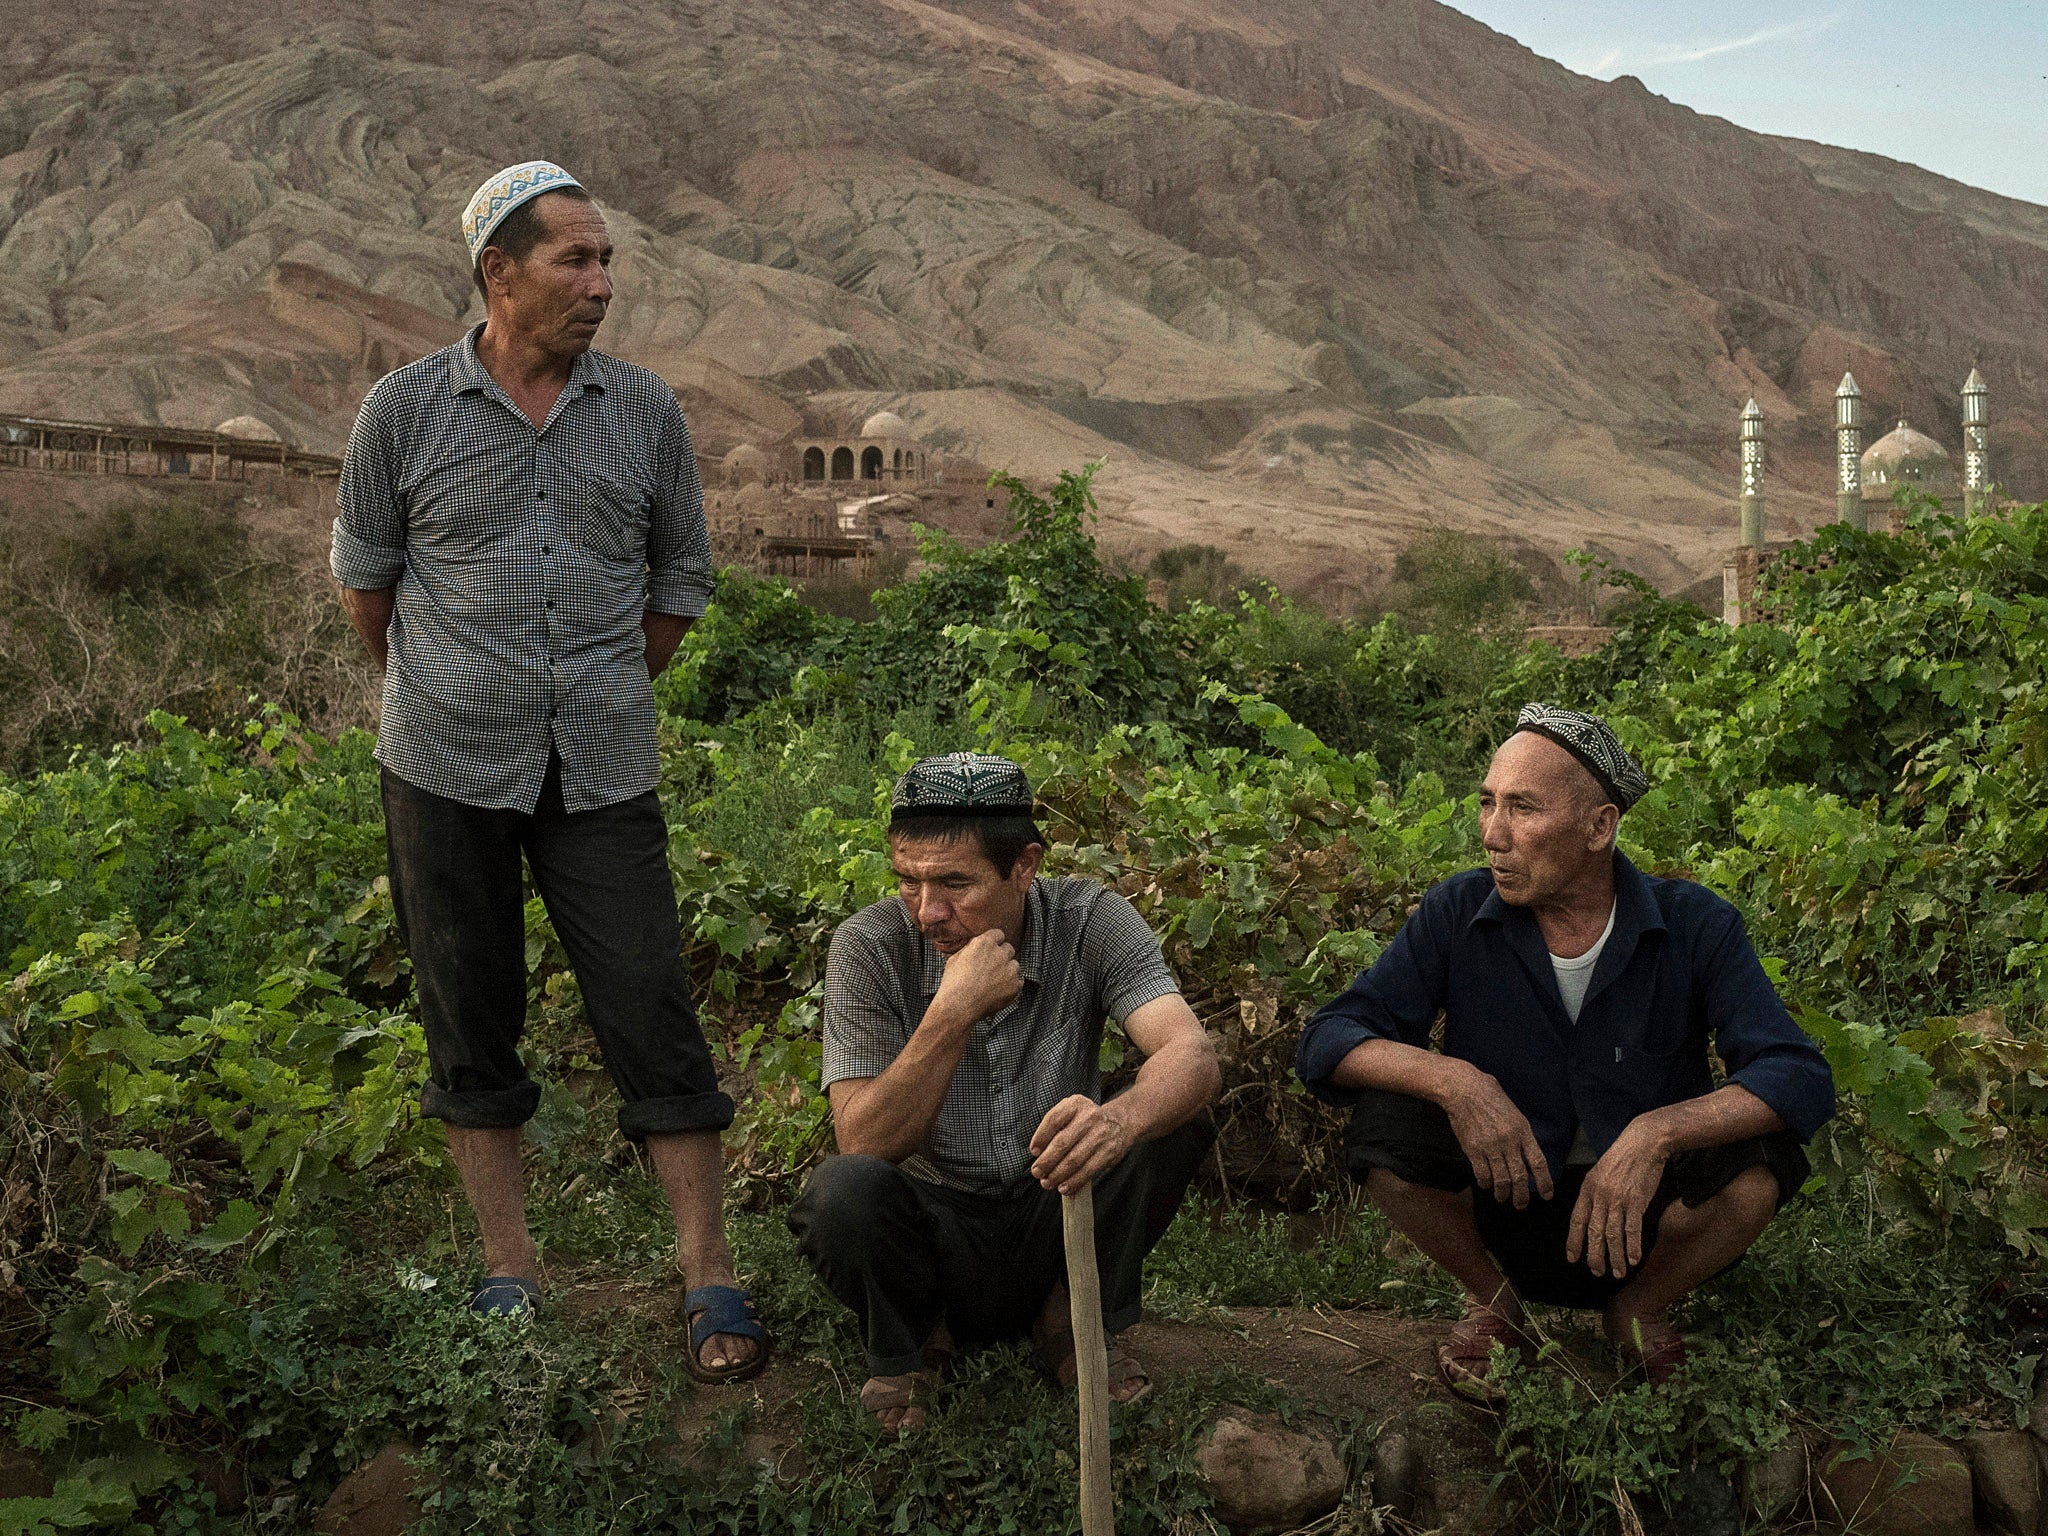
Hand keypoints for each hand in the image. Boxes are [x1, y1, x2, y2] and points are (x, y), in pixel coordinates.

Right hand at [934, 930, 1022, 1021]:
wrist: (958, 1006)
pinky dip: (1011, 986)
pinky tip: (998, 991)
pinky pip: (1018, 981)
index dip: (995, 942)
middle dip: (1002, 956)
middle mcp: (1000, 953)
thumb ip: (970, 948)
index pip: (998, 934)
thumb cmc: (953, 983)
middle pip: (1008, 949)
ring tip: (993, 983)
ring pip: (1015, 965)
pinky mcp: (1015, 985)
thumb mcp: (956, 958)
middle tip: (992, 968)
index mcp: (985, 943)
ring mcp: (1010, 969)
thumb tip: (976, 944)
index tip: (992, 950)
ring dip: (1007, 971)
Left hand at [1029, 1095, 1134, 1193]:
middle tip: (1037, 1172)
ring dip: (1058, 1174)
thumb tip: (1038, 1153)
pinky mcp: (1109, 1152)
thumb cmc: (1087, 1121)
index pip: (1053, 1120)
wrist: (1121, 1122)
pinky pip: (1088, 1170)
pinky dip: (1074, 1181)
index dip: (1040, 1137)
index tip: (1034, 1152)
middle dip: (1046, 1161)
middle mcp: (1089, 1117)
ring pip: (1074, 1159)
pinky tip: (1064, 1188)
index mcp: (1076, 1104)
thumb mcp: (1072, 1112)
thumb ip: (1056, 1126)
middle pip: (1062, 1142)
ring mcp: (1101, 1135)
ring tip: (1047, 1183)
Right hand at [1441, 1065, 1554, 1207]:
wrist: (1464, 1089)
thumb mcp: (1514, 1113)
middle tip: (1521, 1205)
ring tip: (1502, 1198)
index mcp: (1523, 1131)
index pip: (1538, 1162)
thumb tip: (1526, 1155)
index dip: (1544, 1182)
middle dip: (1522, 1196)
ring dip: (1503, 1193)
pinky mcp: (1473, 1149)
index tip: (1547, 1195)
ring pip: (1501, 1180)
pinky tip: (1486, 1184)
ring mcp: (1491, 1146)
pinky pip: (1482, 1174)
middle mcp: (1509, 1141)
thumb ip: (1521, 1134)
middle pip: (1520, 1177)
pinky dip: (1485, 1183)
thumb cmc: (1489, 1096)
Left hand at [1565, 1119, 1669, 1279]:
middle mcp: (1599, 1196)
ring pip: (1612, 1234)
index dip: (1574, 1241)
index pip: (1576, 1221)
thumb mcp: (1599, 1173)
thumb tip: (1592, 1215)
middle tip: (1597, 1272)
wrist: (1643, 1142)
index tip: (1573, 1258)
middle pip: (1594, 1232)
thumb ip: (1595, 1194)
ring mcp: (1617, 1199)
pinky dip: (1632, 1246)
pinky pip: (1632, 1228)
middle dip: (1594, 1255)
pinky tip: (1633, 1259)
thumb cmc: (1622, 1158)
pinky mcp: (1636, 1200)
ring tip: (1617, 1272)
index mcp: (1587, 1189)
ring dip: (1614, 1257)